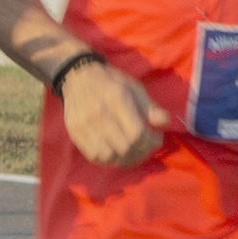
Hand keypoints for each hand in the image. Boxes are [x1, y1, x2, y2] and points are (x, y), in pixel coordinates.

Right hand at [59, 56, 175, 166]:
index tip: (156, 138)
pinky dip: (109, 160)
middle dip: (142, 152)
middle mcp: (98, 113)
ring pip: (109, 156)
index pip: (137, 133)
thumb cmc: (112, 84)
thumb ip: (151, 108)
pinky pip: (94, 156)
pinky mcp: (74, 132)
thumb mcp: (136, 89)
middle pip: (124, 147)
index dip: (151, 142)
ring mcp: (83, 124)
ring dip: (126, 160)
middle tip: (147, 147)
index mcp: (117, 99)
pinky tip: (117, 153)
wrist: (79, 78)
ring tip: (133, 153)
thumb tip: (163, 123)